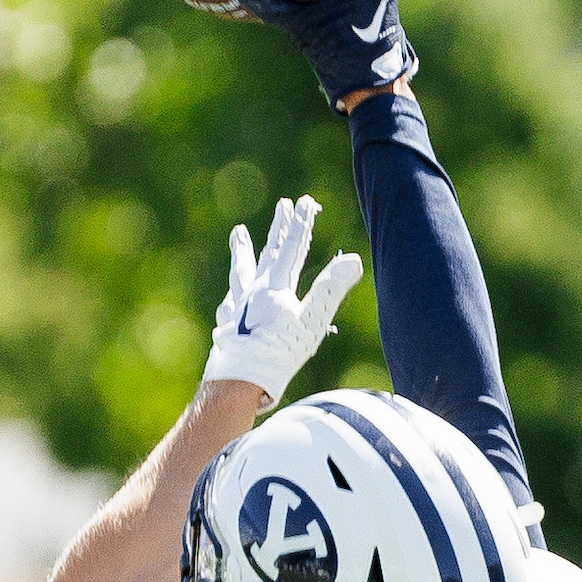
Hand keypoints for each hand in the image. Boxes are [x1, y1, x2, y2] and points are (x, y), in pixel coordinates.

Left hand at [201, 195, 363, 408]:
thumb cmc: (279, 353)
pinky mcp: (227, 327)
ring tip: (238, 234)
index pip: (292, 249)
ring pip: (240, 272)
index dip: (301, 224)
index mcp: (275, 287)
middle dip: (278, 228)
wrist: (240, 379)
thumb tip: (354, 260)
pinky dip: (232, 297)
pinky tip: (229, 300)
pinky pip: (229, 305)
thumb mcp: (312, 321)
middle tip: (282, 206)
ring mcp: (238, 308)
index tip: (307, 202)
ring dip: (242, 251)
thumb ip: (331, 289)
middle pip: (267, 253)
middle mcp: (253, 291)